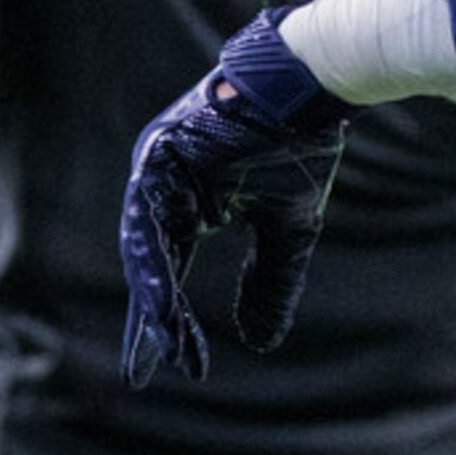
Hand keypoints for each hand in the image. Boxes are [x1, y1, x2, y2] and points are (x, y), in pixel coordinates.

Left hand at [120, 14, 354, 386]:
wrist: (312, 82)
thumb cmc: (301, 142)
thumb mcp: (288, 227)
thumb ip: (269, 280)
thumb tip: (260, 342)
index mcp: (189, 196)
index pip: (170, 265)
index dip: (171, 315)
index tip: (177, 364)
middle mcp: (164, 182)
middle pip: (149, 261)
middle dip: (150, 320)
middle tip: (143, 372)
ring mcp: (156, 164)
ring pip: (145, 245)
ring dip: (155, 299)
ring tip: (162, 347)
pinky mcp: (160, 152)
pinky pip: (148, 216)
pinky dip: (155, 262)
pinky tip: (161, 301)